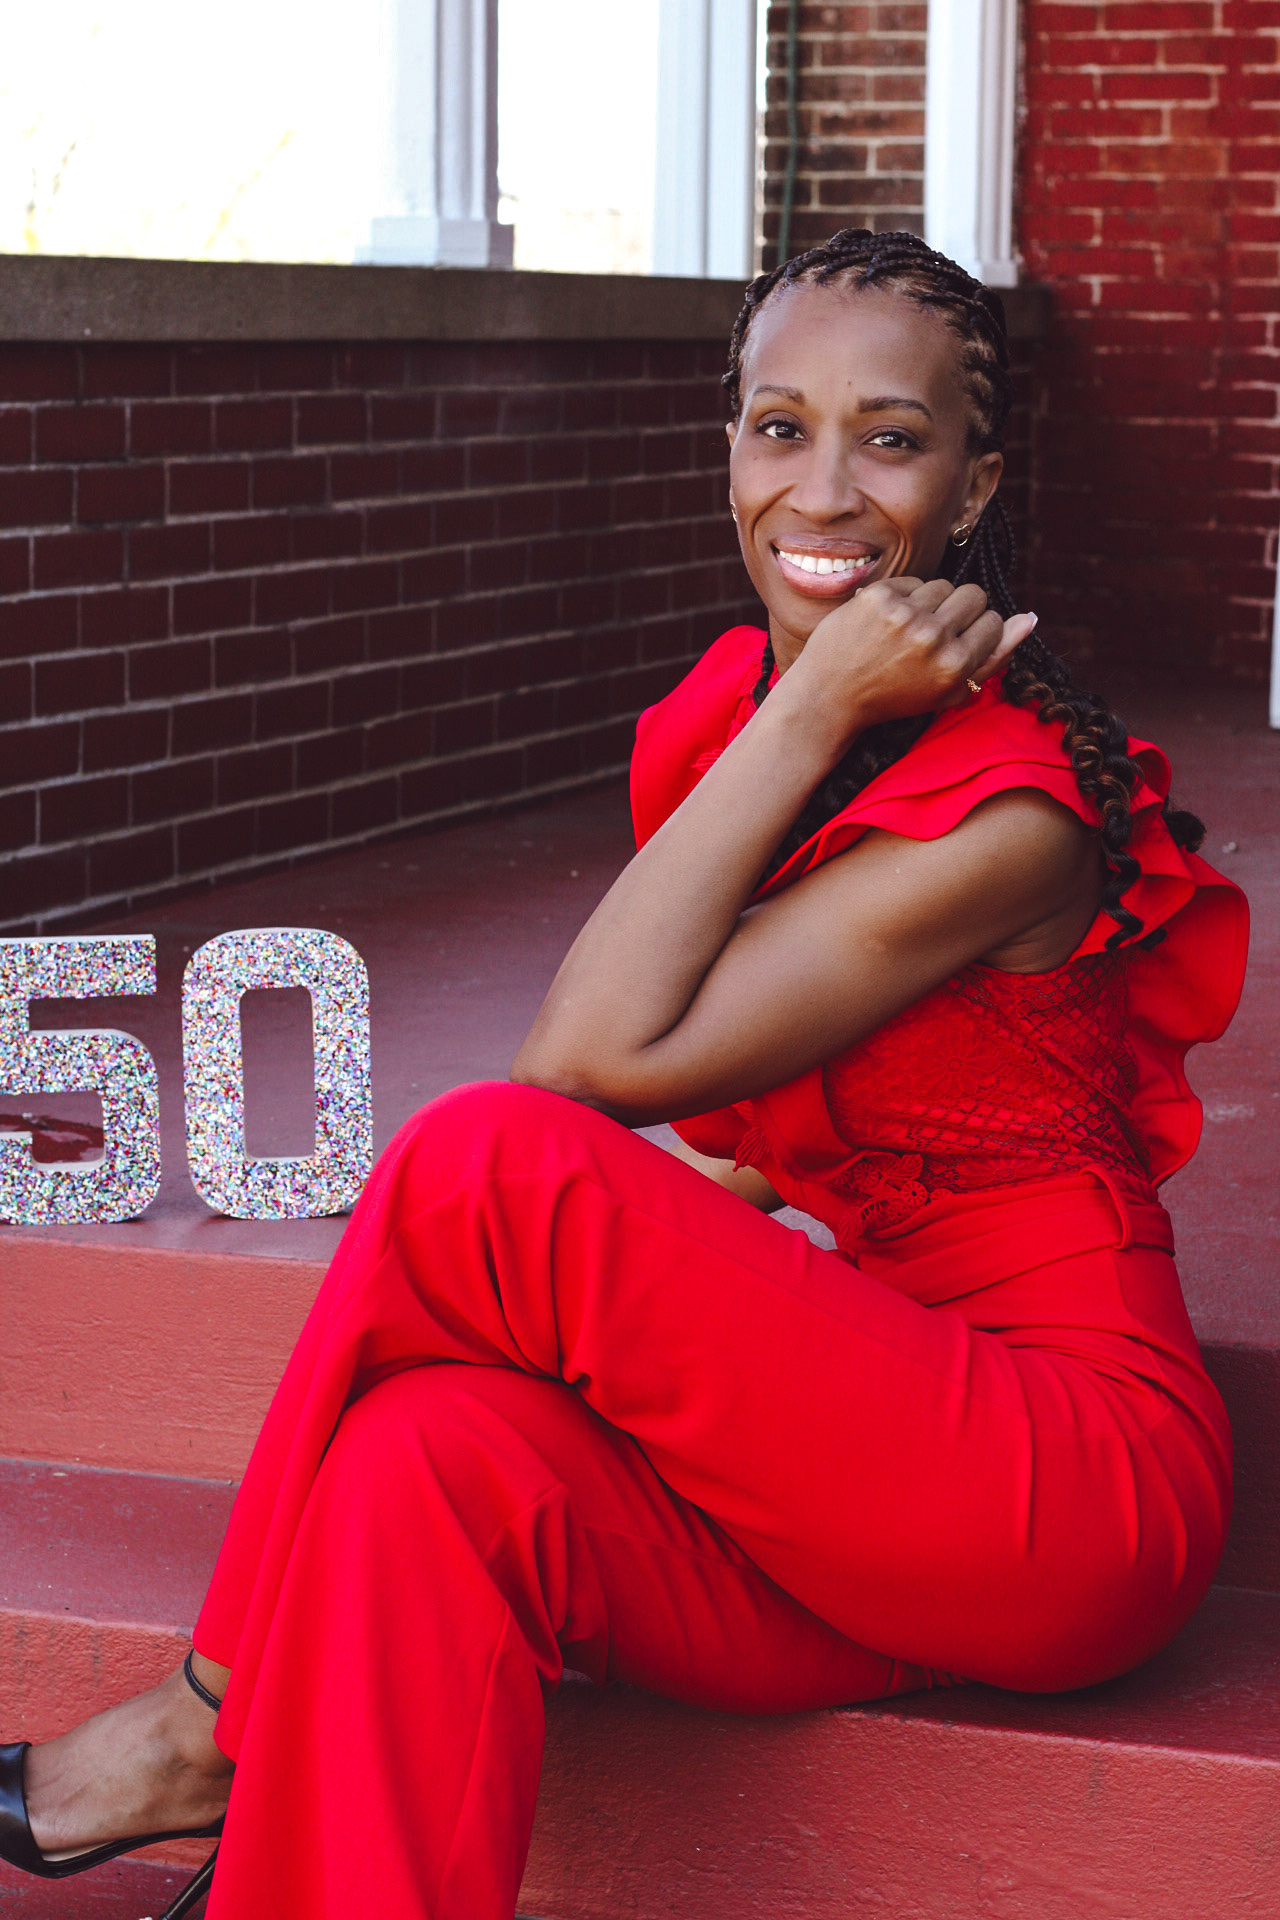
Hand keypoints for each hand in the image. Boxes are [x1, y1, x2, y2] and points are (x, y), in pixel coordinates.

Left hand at [786, 576, 1037, 733]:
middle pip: (974, 595)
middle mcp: (933, 637)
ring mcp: (904, 614)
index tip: (955, 645)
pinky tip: (887, 622)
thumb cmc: (895, 697)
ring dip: (932, 603)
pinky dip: (904, 598)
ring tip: (909, 630)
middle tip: (934, 634)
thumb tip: (1029, 618)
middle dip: (960, 612)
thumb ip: (993, 657)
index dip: (977, 632)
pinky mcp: (878, 596)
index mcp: (955, 666)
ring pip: (943, 585)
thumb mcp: (949, 691)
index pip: (994, 621)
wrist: (830, 696)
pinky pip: (912, 581)